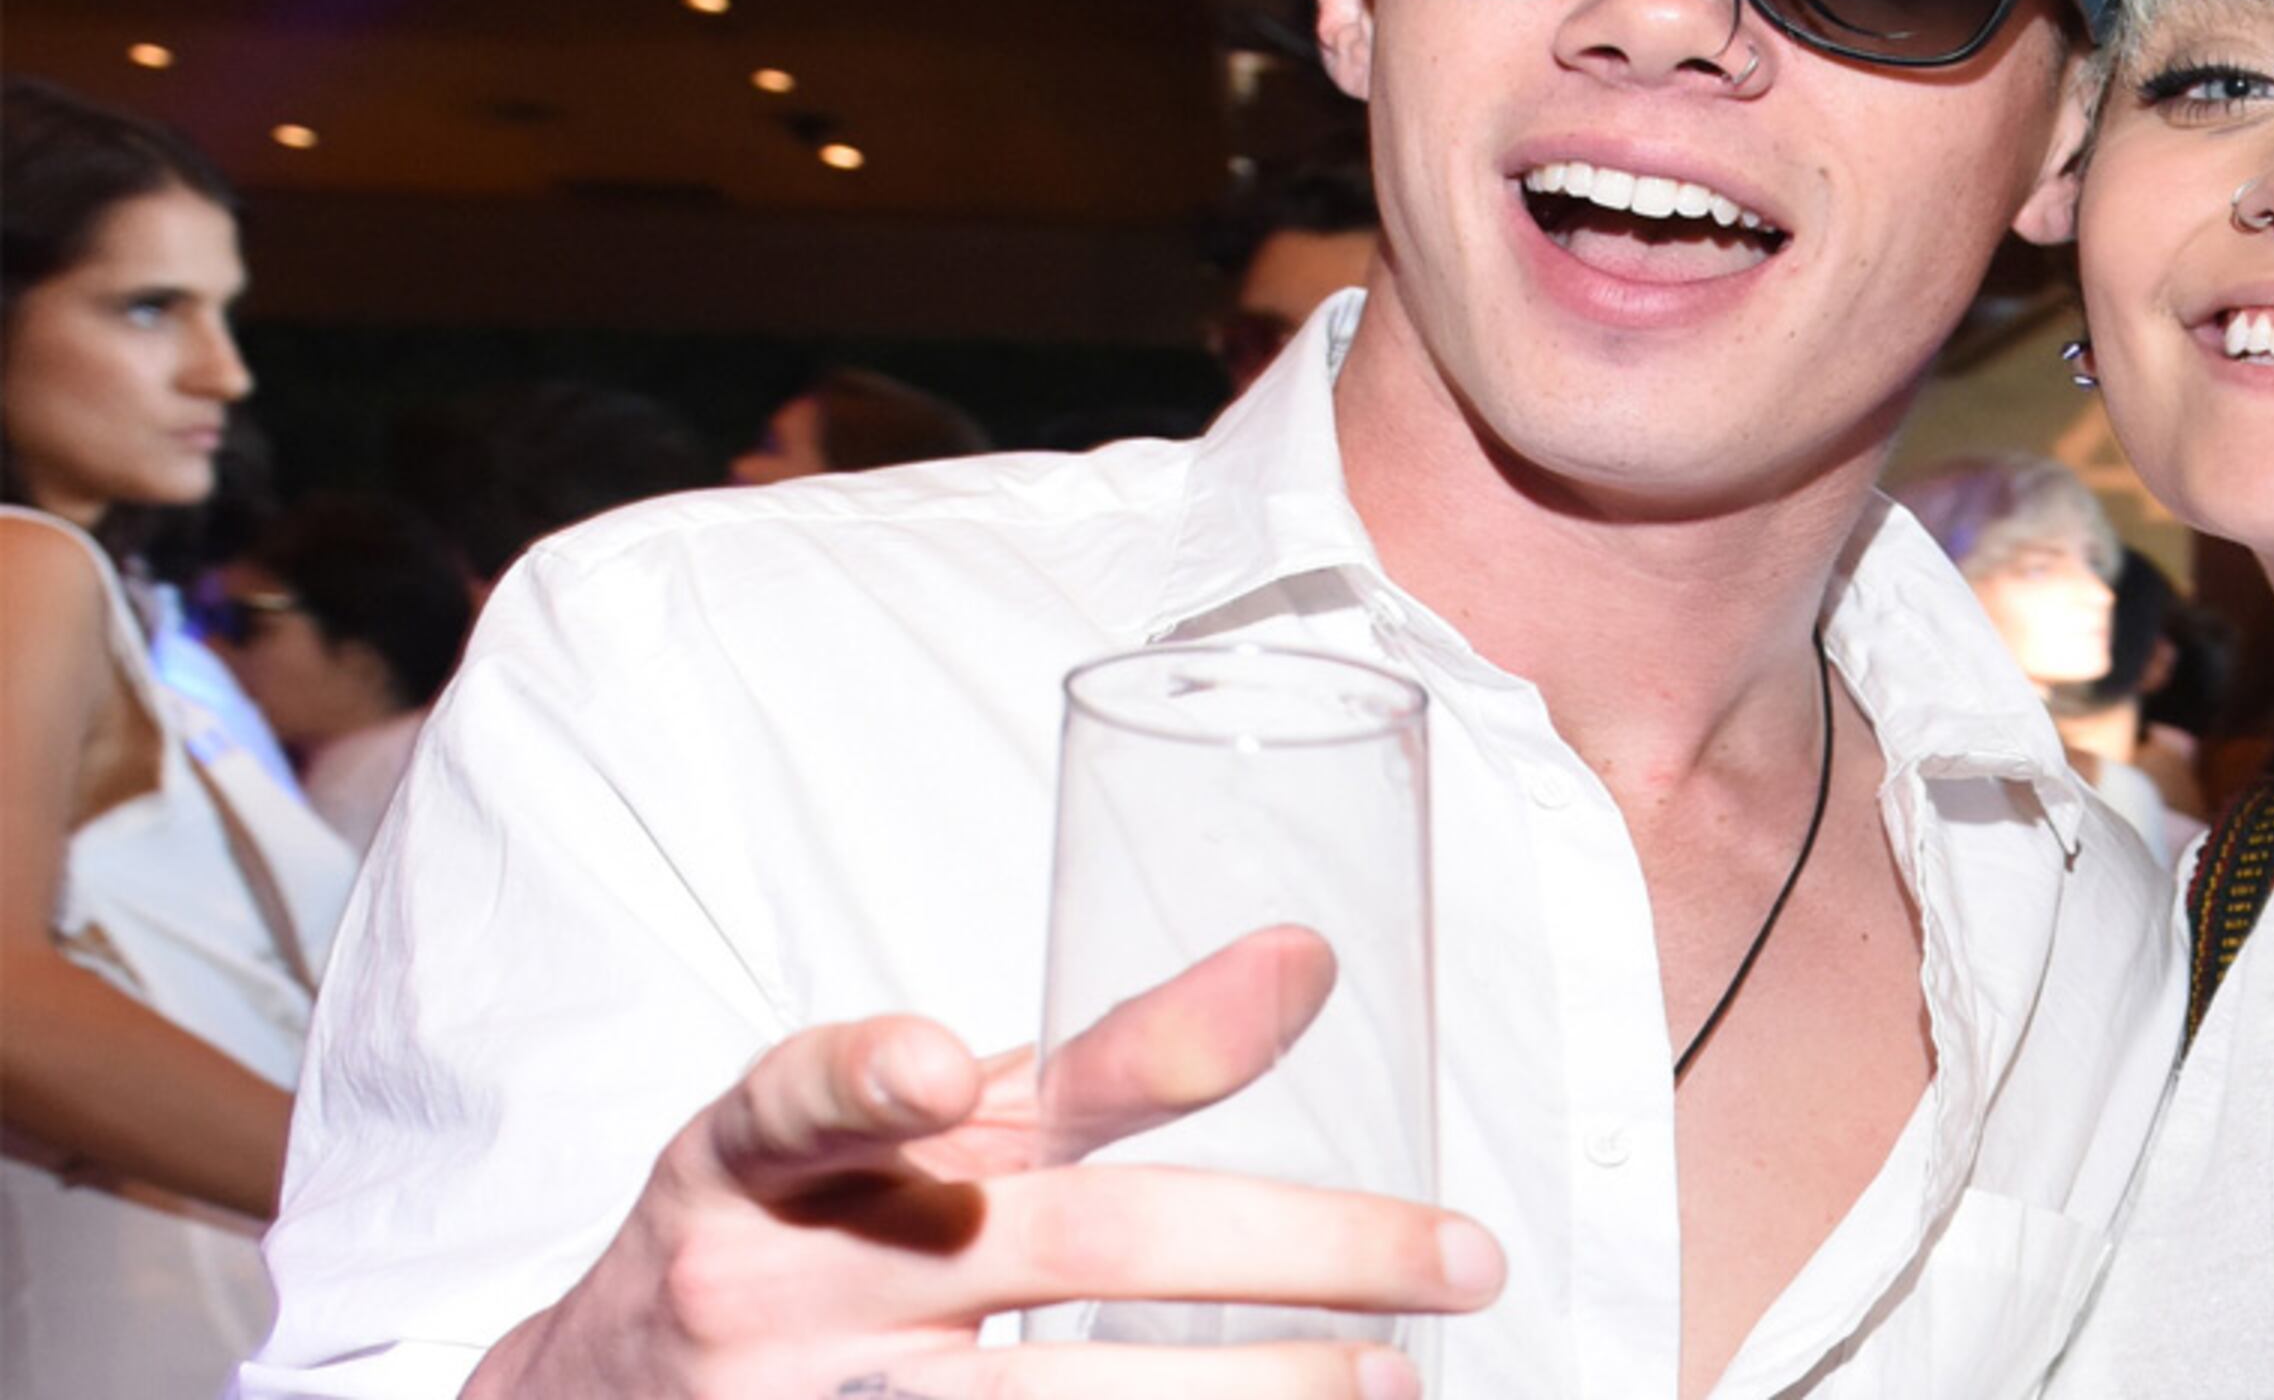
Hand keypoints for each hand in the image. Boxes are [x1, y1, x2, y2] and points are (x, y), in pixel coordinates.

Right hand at [466, 927, 1500, 1399]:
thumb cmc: (820, 1236)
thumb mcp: (918, 1133)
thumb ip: (1102, 1058)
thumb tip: (1307, 958)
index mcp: (774, 1154)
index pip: (811, 1094)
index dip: (866, 1078)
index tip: (934, 1067)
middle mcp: (784, 1282)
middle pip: (1054, 1249)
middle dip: (1287, 1247)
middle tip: (1458, 1256)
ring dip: (1255, 1389)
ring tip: (1395, 1376)